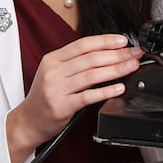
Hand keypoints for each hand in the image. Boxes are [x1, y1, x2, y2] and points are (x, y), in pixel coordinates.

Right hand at [5, 34, 141, 162]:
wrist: (28, 121)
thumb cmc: (45, 96)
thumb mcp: (54, 73)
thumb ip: (75, 62)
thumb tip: (107, 53)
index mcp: (53, 59)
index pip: (83, 44)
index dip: (105, 41)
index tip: (123, 41)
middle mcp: (54, 72)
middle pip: (91, 59)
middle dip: (117, 54)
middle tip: (134, 54)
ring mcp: (56, 89)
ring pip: (92, 75)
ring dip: (116, 69)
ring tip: (131, 66)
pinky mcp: (61, 106)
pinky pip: (88, 96)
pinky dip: (106, 91)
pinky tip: (119, 88)